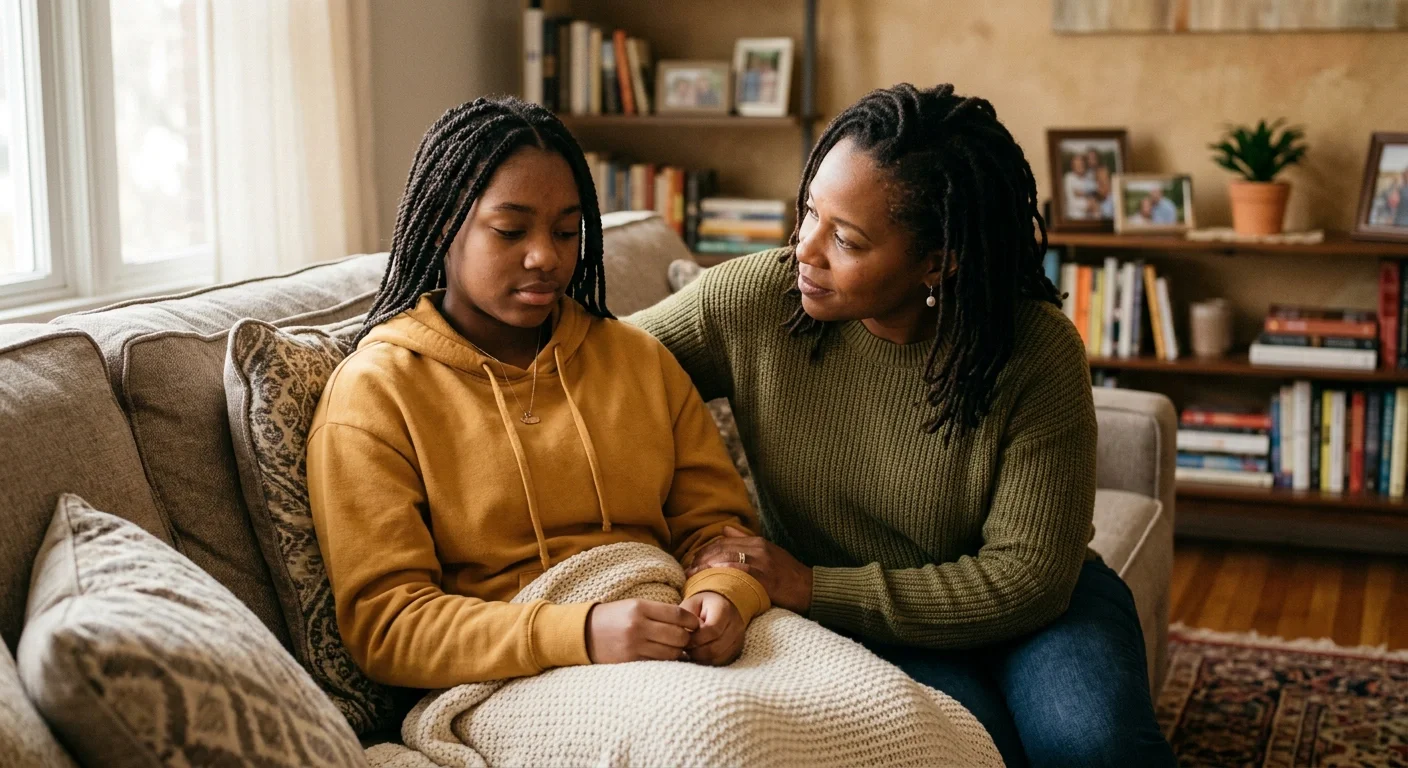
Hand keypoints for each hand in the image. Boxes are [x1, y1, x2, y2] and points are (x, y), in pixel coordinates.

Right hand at [585, 599, 699, 663]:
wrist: (583, 633)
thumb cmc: (614, 617)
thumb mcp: (634, 605)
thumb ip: (659, 612)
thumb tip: (689, 623)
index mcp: (639, 608)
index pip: (677, 614)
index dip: (691, 621)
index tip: (695, 625)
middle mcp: (637, 626)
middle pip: (678, 635)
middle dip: (687, 638)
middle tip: (686, 639)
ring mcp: (633, 646)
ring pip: (672, 653)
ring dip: (678, 652)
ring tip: (676, 649)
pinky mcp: (630, 661)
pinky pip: (658, 664)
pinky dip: (666, 662)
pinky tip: (665, 657)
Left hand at [680, 591, 743, 665]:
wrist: (723, 604)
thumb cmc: (703, 605)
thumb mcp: (692, 604)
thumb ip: (687, 618)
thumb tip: (682, 637)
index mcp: (724, 610)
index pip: (712, 630)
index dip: (695, 639)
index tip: (683, 639)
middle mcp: (735, 626)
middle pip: (716, 648)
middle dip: (696, 651)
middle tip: (684, 648)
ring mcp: (738, 640)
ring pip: (718, 658)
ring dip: (701, 658)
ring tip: (690, 651)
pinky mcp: (737, 650)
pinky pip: (722, 662)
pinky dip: (708, 661)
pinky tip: (698, 655)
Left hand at [685, 527, 813, 613]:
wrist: (810, 588)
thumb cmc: (788, 573)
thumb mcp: (769, 551)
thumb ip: (746, 541)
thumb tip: (725, 529)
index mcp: (757, 541)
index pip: (723, 541)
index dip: (705, 550)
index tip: (692, 560)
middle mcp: (757, 548)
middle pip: (721, 549)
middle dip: (701, 559)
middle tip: (687, 570)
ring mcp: (761, 563)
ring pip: (727, 559)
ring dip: (706, 568)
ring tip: (692, 577)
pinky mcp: (764, 578)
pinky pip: (740, 573)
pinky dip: (724, 574)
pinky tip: (712, 579)